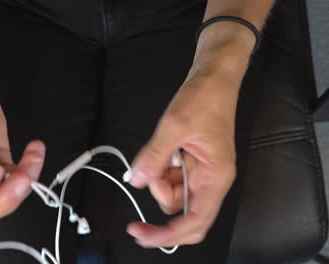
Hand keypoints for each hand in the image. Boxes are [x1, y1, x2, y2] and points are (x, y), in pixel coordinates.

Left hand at [126, 66, 241, 247]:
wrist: (213, 78)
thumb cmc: (206, 97)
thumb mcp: (174, 125)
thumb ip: (154, 156)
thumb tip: (137, 179)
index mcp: (217, 176)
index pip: (196, 221)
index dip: (169, 235)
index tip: (144, 234)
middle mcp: (211, 179)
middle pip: (182, 211)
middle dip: (160, 199)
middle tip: (146, 179)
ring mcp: (201, 172)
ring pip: (173, 194)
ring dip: (158, 179)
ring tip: (161, 151)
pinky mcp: (192, 164)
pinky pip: (171, 178)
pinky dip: (160, 170)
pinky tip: (164, 151)